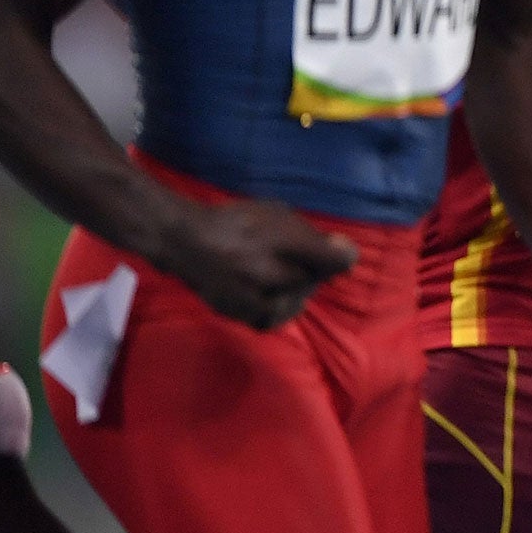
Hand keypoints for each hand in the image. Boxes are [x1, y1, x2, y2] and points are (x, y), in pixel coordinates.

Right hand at [159, 197, 357, 329]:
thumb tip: (346, 253)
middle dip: (312, 269)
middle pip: (315, 281)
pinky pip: (273, 318)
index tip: (336, 247)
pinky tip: (272, 294)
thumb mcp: (278, 214)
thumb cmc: (236, 222)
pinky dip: (278, 307)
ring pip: (297, 301)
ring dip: (295, 290)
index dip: (341, 254)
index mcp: (285, 242)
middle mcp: (273, 272)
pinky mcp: (240, 313)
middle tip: (289, 257)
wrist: (185, 241)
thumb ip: (311, 234)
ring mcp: (256, 296)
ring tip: (277, 274)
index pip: (337, 261)